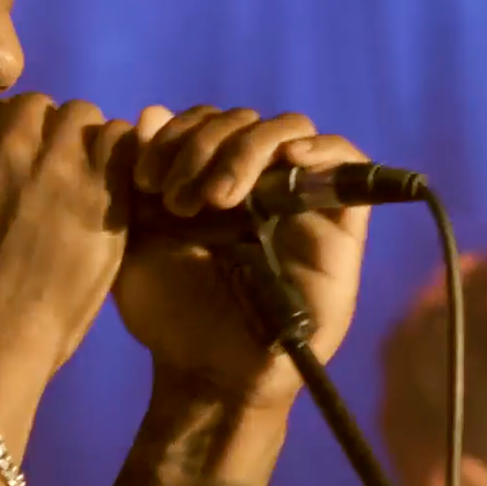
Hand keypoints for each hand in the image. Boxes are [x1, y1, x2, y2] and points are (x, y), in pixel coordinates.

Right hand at [0, 82, 132, 372]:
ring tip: (77, 192)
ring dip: (83, 146)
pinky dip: (121, 159)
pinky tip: (110, 196)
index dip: (6, 146)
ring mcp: (62, 158)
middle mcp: (13, 135)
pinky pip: (124, 139)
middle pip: (42, 111)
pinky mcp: (106, 184)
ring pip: (83, 119)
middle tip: (42, 192)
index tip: (6, 187)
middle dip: (44, 141)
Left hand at [113, 105, 370, 412]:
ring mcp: (298, 197)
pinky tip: (290, 160)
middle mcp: (256, 180)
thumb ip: (138, 177)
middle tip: (177, 199)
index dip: (175, 134)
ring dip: (245, 149)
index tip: (145, 178)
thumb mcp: (137, 238)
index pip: (203, 120)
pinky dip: (322, 148)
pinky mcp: (339, 224)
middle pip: (242, 120)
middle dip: (202, 145)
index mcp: (208, 175)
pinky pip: (349, 162)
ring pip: (287, 130)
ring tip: (215, 198)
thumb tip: (148, 113)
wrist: (204, 371)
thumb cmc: (168, 311)